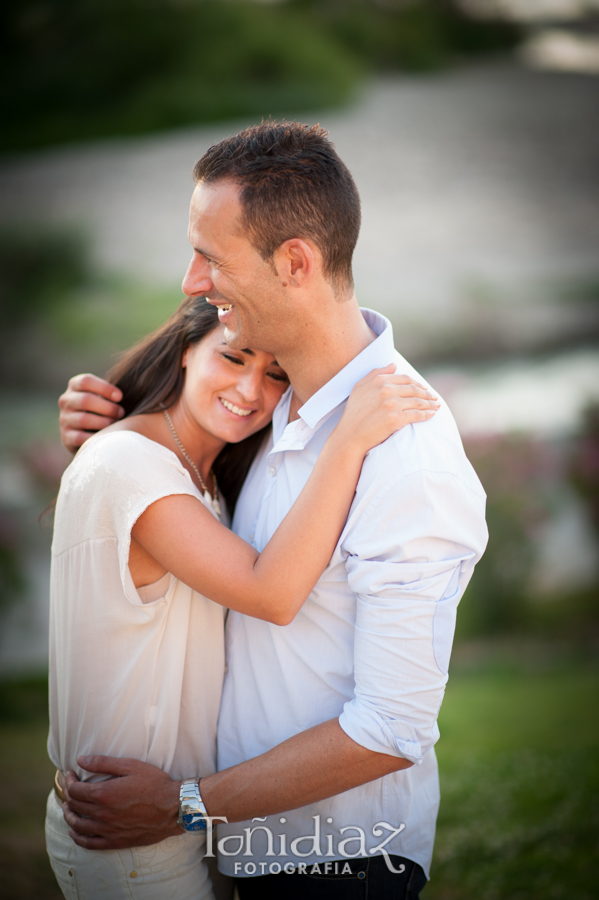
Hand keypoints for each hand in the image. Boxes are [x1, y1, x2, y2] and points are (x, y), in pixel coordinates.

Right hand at [58, 374, 124, 452]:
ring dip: (105, 423)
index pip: (86, 381)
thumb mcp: (104, 395)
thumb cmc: (104, 408)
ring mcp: (64, 419)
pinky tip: (108, 437)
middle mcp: (66, 401)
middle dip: (108, 408)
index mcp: (74, 386)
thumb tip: (136, 389)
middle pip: (85, 400)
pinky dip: (97, 438)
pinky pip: (81, 438)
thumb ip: (112, 391)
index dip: (105, 388)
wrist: (89, 431)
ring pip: (84, 419)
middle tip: (121, 413)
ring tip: (117, 424)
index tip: (120, 397)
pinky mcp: (66, 437)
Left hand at [62, 756, 180, 849]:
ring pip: (77, 826)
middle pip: (74, 806)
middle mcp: (102, 814)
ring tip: (68, 807)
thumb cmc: (154, 783)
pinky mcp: (114, 841)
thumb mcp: (130, 766)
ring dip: (68, 815)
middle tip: (70, 787)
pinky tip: (74, 831)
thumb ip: (103, 763)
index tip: (71, 774)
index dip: (69, 781)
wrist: (173, 808)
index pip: (75, 790)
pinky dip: (77, 837)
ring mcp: (107, 830)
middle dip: (68, 795)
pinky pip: (89, 843)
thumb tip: (80, 760)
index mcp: (104, 794)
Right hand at [338, 364, 439, 453]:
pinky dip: (427, 414)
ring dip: (430, 404)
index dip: (418, 383)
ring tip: (436, 406)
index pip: (405, 379)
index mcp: (379, 381)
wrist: (350, 435)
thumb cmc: (354, 413)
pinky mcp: (395, 419)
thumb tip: (393, 365)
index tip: (424, 388)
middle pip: (414, 389)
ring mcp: (391, 405)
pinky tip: (432, 415)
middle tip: (434, 398)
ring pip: (418, 401)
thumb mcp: (359, 388)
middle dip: (427, 394)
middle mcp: (386, 390)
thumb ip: (376, 373)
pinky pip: (417, 415)